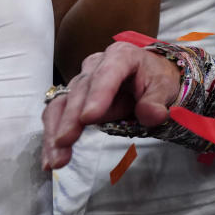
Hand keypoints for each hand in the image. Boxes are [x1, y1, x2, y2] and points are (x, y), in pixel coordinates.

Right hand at [41, 42, 180, 169]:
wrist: (149, 78)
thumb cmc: (156, 80)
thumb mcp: (164, 87)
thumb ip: (156, 101)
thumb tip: (151, 115)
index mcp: (122, 56)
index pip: (108, 73)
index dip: (97, 95)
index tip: (88, 118)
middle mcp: (96, 65)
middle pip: (81, 90)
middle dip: (71, 118)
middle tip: (66, 142)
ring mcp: (81, 81)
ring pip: (62, 103)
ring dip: (56, 131)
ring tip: (56, 159)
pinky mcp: (72, 98)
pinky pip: (57, 115)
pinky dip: (52, 136)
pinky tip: (50, 158)